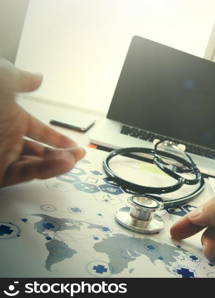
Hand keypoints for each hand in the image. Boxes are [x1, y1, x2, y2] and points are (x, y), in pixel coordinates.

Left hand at [0, 58, 84, 185]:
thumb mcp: (2, 77)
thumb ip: (22, 80)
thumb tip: (37, 78)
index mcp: (9, 117)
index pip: (39, 132)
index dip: (58, 138)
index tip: (74, 144)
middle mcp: (4, 139)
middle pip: (38, 152)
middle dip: (61, 154)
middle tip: (78, 155)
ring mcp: (0, 155)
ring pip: (33, 165)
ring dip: (55, 164)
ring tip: (72, 160)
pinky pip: (23, 174)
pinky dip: (43, 170)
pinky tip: (61, 163)